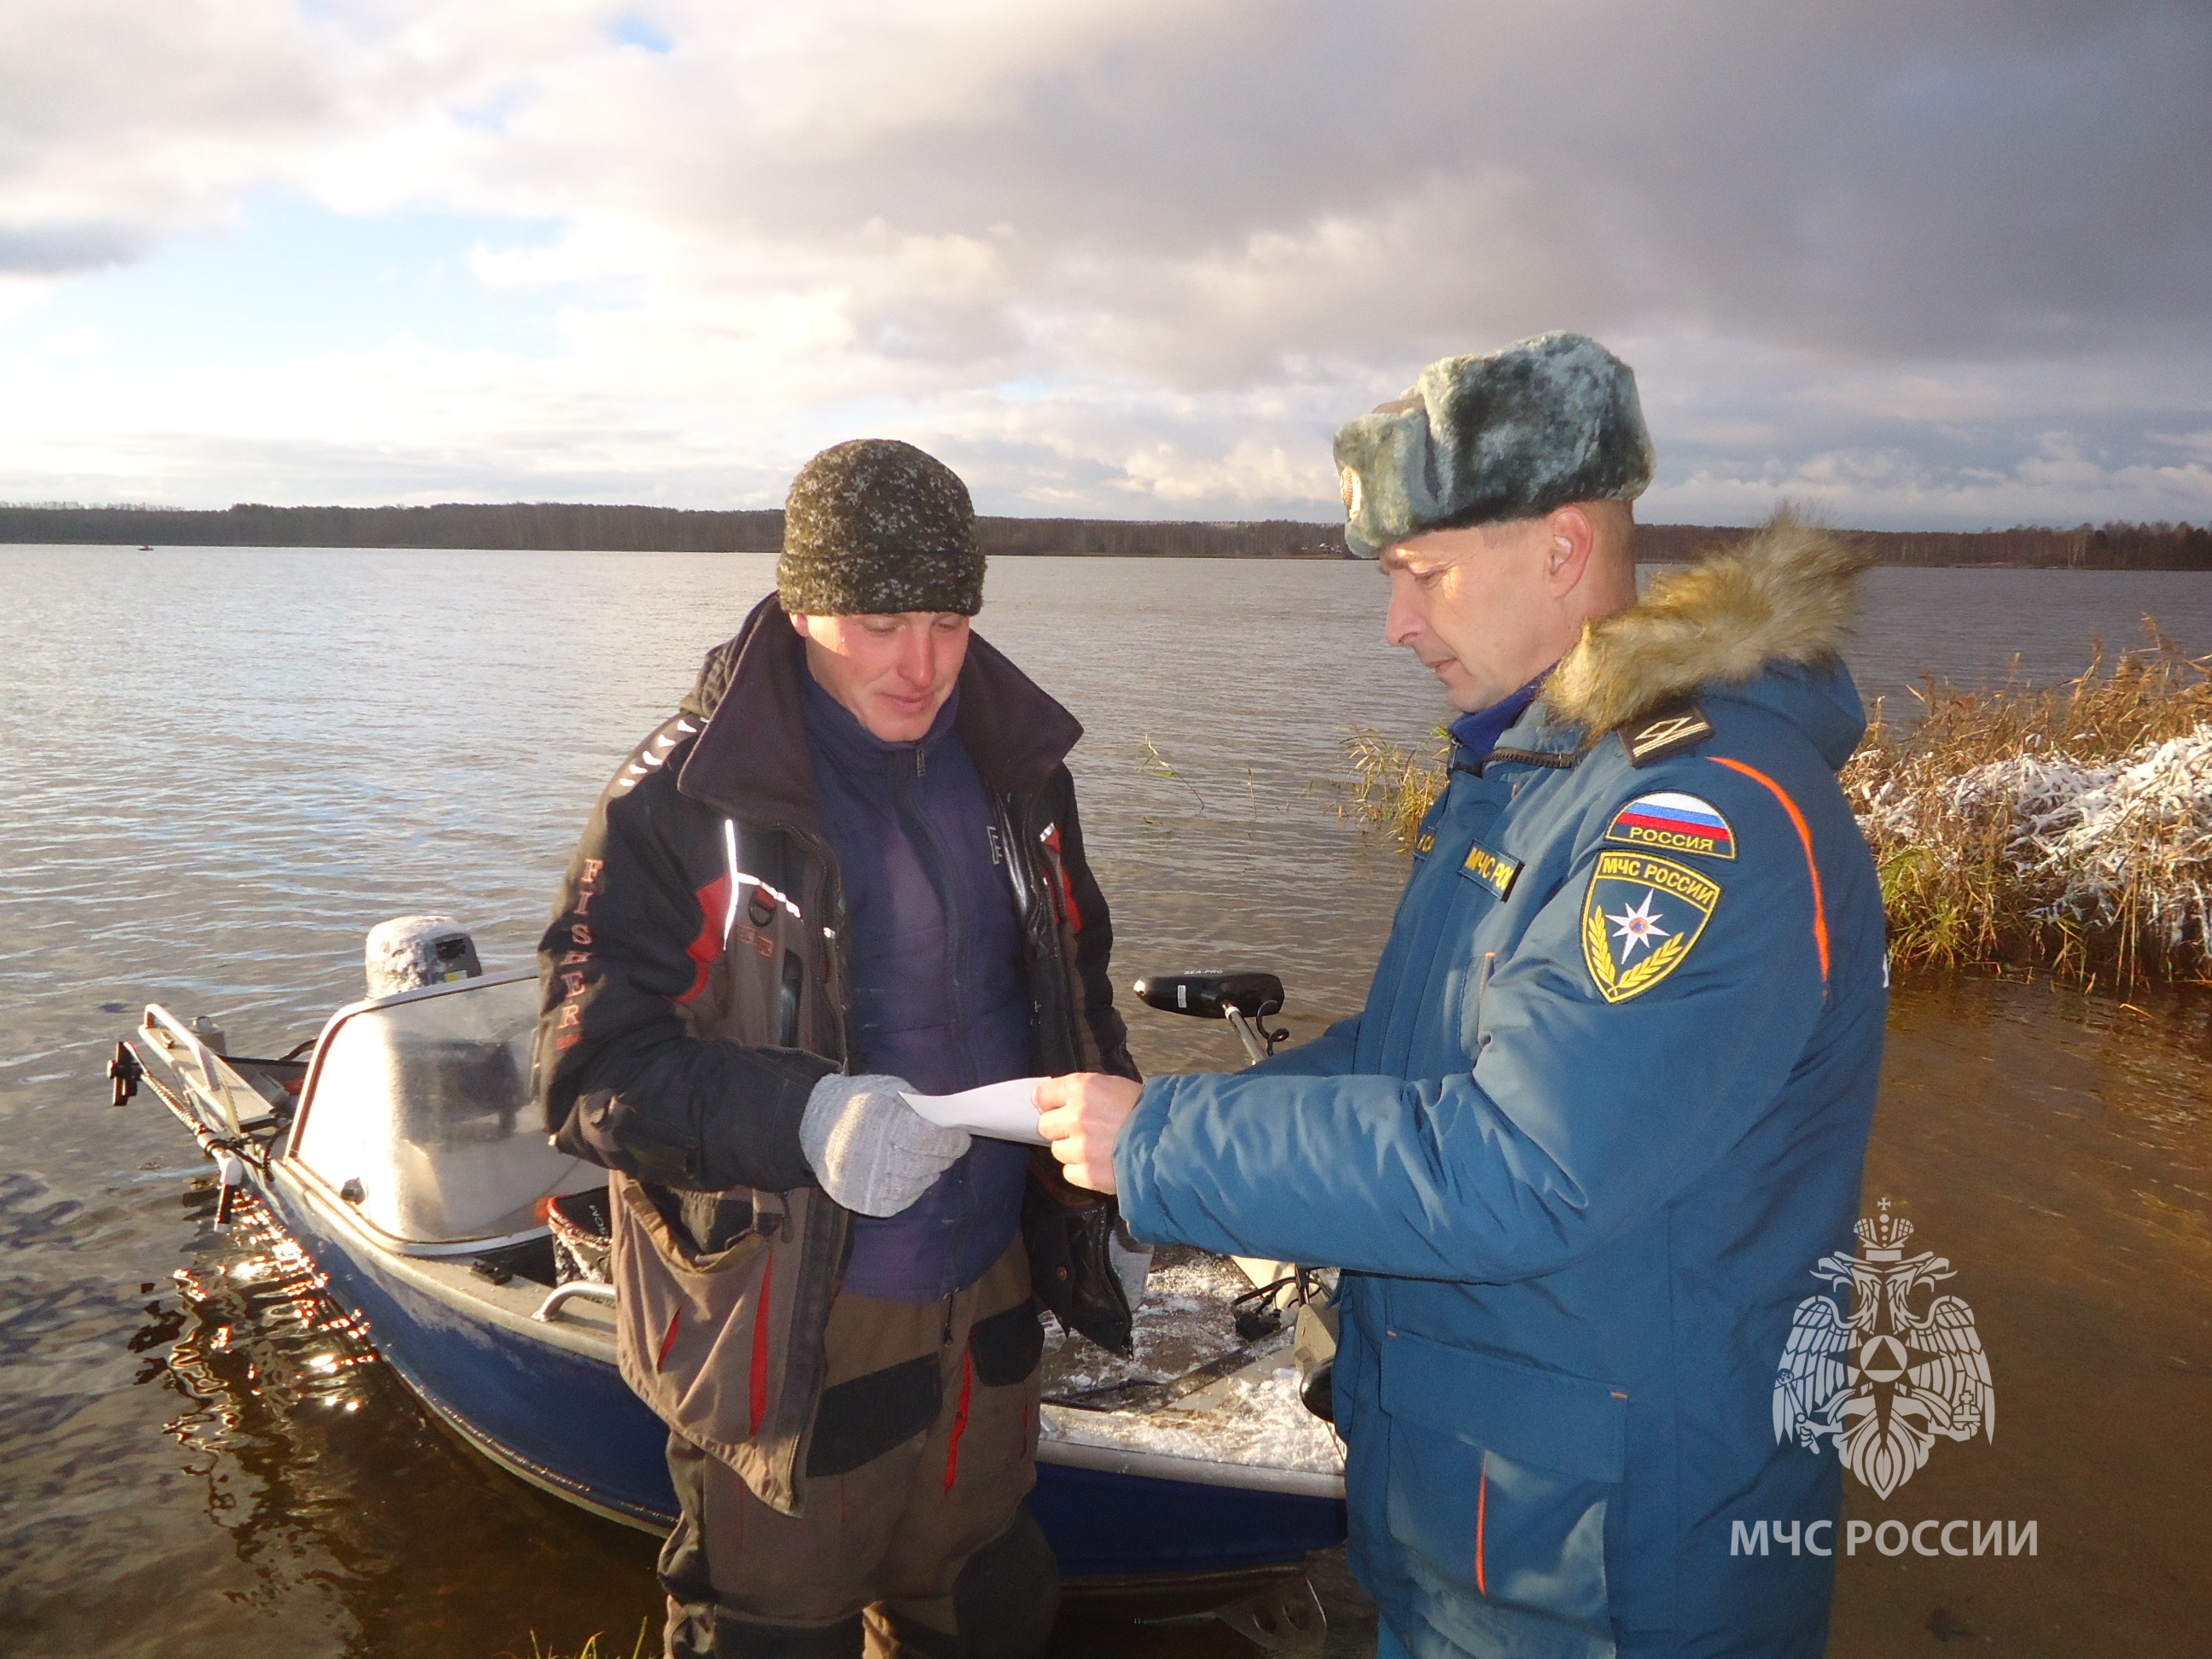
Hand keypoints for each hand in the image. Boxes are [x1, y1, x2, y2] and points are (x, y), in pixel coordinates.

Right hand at [800, 1074, 969, 1216]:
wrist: (810, 1122)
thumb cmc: (858, 1101)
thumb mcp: (890, 1090)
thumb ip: (921, 1108)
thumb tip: (951, 1128)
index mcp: (876, 1119)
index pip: (927, 1139)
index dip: (951, 1142)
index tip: (962, 1139)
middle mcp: (865, 1152)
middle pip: (921, 1164)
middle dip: (944, 1157)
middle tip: (950, 1150)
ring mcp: (858, 1180)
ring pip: (912, 1186)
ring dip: (929, 1175)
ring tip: (931, 1163)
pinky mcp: (854, 1199)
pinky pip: (896, 1203)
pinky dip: (910, 1191)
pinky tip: (911, 1177)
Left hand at [1035, 1073, 1140, 1194]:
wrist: (1173, 1142)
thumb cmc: (1148, 1112)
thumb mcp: (1116, 1087)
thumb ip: (1085, 1091)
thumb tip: (1054, 1097)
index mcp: (1084, 1088)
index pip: (1043, 1095)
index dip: (1049, 1103)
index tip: (1054, 1107)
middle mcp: (1077, 1116)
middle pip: (1045, 1125)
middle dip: (1061, 1128)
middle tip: (1083, 1130)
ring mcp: (1080, 1147)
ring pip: (1058, 1150)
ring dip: (1073, 1150)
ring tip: (1097, 1148)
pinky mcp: (1087, 1173)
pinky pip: (1069, 1172)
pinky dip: (1082, 1170)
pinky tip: (1101, 1163)